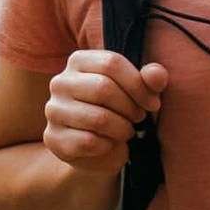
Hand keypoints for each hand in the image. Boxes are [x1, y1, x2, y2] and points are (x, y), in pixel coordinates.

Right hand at [38, 48, 166, 171]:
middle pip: (104, 88)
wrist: (96, 149)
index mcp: (79, 61)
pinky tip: (110, 144)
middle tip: (139, 118)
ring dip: (122, 129)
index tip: (152, 104)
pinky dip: (108, 146)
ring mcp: (53, 110)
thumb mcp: (138, 92)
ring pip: (98, 118)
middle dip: (130, 108)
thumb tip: (156, 75)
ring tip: (126, 131)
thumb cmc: (119, 111)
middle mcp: (60, 82)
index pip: (111, 63)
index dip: (138, 85)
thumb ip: (151, 80)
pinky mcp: (53, 138)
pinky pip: (89, 142)